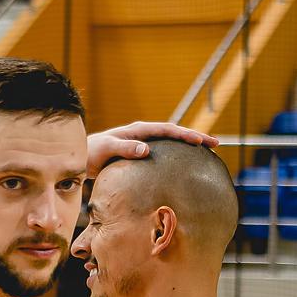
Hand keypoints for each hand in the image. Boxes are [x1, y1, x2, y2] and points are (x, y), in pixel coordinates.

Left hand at [86, 121, 220, 176]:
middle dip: (196, 137)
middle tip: (216, 144)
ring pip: (173, 143)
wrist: (81, 157)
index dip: (185, 135)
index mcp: (138, 130)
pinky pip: (165, 153)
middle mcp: (144, 134)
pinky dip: (179, 156)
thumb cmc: (91, 152)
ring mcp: (144, 143)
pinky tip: (187, 166)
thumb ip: (125, 147)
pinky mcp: (142, 155)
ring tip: (209, 153)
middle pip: (176, 133)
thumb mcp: (107, 149)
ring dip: (190, 146)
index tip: (201, 142)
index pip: (168, 129)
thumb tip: (147, 149)